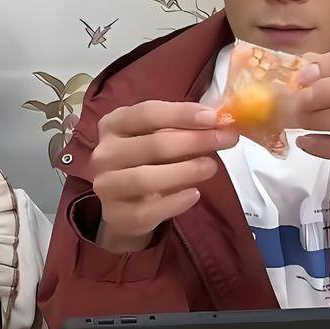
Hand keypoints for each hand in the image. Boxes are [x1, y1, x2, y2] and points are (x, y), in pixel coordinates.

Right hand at [91, 101, 238, 252]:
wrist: (125, 207)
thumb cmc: (147, 162)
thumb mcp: (158, 137)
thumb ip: (182, 128)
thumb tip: (220, 119)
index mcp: (114, 124)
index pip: (147, 113)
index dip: (182, 114)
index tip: (214, 117)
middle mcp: (104, 153)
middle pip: (152, 144)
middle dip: (194, 140)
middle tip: (225, 140)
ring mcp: (106, 185)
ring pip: (145, 178)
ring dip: (184, 171)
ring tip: (211, 167)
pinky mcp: (116, 215)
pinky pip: (147, 210)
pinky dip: (174, 202)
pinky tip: (194, 194)